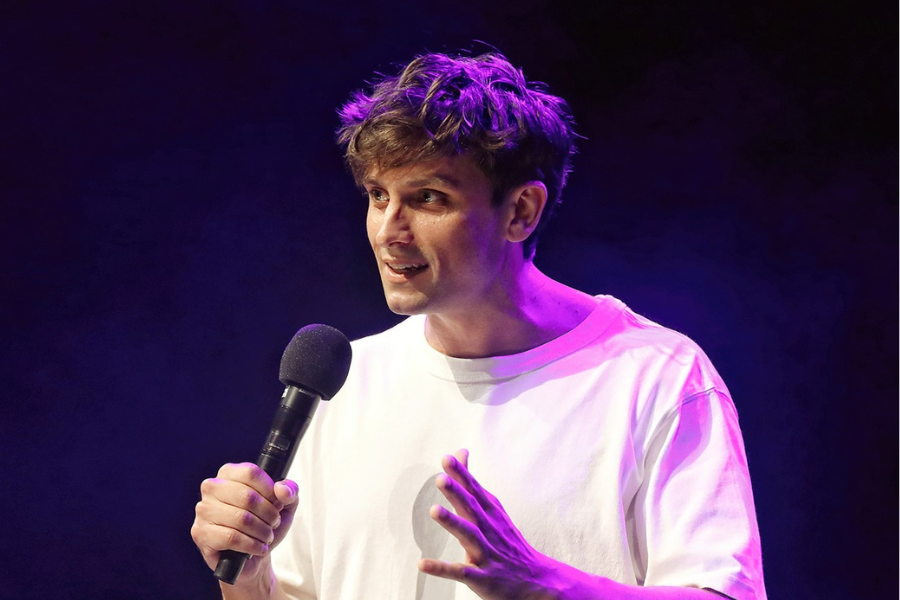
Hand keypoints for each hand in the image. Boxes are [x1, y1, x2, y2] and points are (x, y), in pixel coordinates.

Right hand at [191, 462, 298, 581]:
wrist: (255, 556)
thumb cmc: (265, 523)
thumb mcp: (285, 505)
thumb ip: (290, 491)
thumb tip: (281, 489)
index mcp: (229, 473)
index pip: (251, 473)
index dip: (270, 491)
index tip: (277, 504)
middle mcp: (212, 487)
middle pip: (247, 497)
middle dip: (268, 514)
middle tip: (274, 523)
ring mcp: (204, 510)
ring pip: (240, 519)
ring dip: (262, 531)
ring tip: (267, 536)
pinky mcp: (200, 533)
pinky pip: (231, 537)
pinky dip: (251, 545)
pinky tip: (258, 548)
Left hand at [418, 450, 585, 599]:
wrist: (536, 579)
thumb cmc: (506, 540)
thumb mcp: (492, 508)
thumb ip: (471, 482)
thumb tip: (459, 451)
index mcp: (490, 513)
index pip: (474, 490)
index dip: (461, 474)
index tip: (447, 458)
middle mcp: (489, 529)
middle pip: (472, 508)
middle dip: (457, 492)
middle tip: (441, 478)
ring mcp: (486, 553)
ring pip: (469, 535)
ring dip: (452, 522)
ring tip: (434, 510)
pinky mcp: (481, 577)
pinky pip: (460, 572)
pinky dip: (441, 568)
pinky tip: (422, 564)